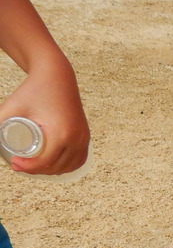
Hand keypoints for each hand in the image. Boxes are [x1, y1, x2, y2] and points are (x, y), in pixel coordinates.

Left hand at [1, 61, 88, 175]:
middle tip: (20, 166)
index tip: (14, 164)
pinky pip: (79, 160)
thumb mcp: (12, 107)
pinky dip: (68, 166)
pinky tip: (56, 166)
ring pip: (69, 167)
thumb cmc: (34, 90)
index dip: (27, 168)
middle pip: (56, 167)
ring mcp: (84, 139)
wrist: (57, 76)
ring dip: (52, 171)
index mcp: (61, 134)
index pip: (45, 162)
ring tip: (35, 166)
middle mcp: (76, 139)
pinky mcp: (86, 137)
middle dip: (37, 171)